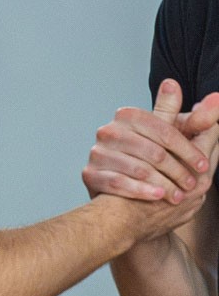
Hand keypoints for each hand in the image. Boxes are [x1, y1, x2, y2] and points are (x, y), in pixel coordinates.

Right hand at [83, 79, 218, 202]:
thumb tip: (217, 99)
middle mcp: (108, 131)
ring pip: (138, 168)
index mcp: (128, 115)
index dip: (187, 150)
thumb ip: (196, 119)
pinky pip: (118, 182)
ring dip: (163, 184)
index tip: (203, 166)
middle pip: (152, 151)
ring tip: (177, 196)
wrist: (127, 194)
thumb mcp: (175, 138)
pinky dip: (141, 190)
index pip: (164, 130)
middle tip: (192, 185)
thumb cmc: (153, 160)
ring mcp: (97, 152)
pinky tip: (157, 196)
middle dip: (177, 171)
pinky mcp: (90, 173)